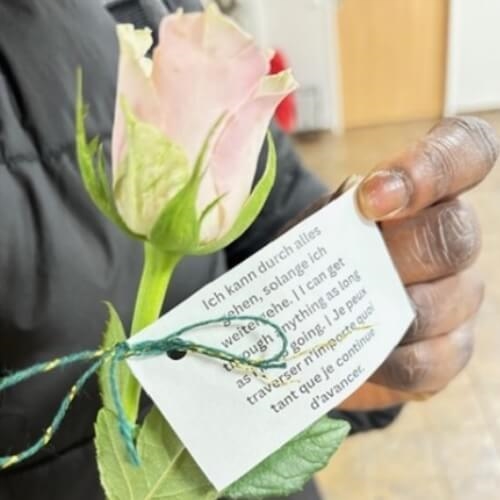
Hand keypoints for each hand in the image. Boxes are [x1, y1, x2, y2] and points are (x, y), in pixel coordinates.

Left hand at [339, 116, 498, 410]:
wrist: (318, 323)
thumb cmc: (318, 263)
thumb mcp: (315, 229)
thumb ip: (331, 215)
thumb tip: (350, 210)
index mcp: (424, 194)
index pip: (465, 152)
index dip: (433, 166)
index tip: (373, 197)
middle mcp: (451, 240)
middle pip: (452, 236)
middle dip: (394, 255)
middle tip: (348, 269)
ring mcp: (458, 298)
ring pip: (446, 301)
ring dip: (386, 310)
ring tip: (341, 316)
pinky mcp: (449, 353)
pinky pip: (430, 361)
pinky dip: (388, 360)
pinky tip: (361, 356)